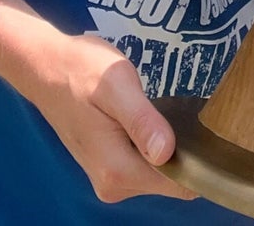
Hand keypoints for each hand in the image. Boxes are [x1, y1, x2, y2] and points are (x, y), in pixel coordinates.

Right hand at [22, 30, 197, 203]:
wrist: (47, 67)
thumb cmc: (81, 70)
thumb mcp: (115, 85)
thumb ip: (142, 120)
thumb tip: (166, 153)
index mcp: (116, 171)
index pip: (179, 184)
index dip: (199, 160)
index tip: (206, 130)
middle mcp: (113, 185)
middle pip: (171, 181)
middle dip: (184, 151)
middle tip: (184, 112)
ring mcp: (109, 179)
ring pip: (160, 173)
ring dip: (170, 147)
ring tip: (167, 112)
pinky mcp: (108, 167)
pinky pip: (146, 164)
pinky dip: (155, 146)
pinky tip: (153, 120)